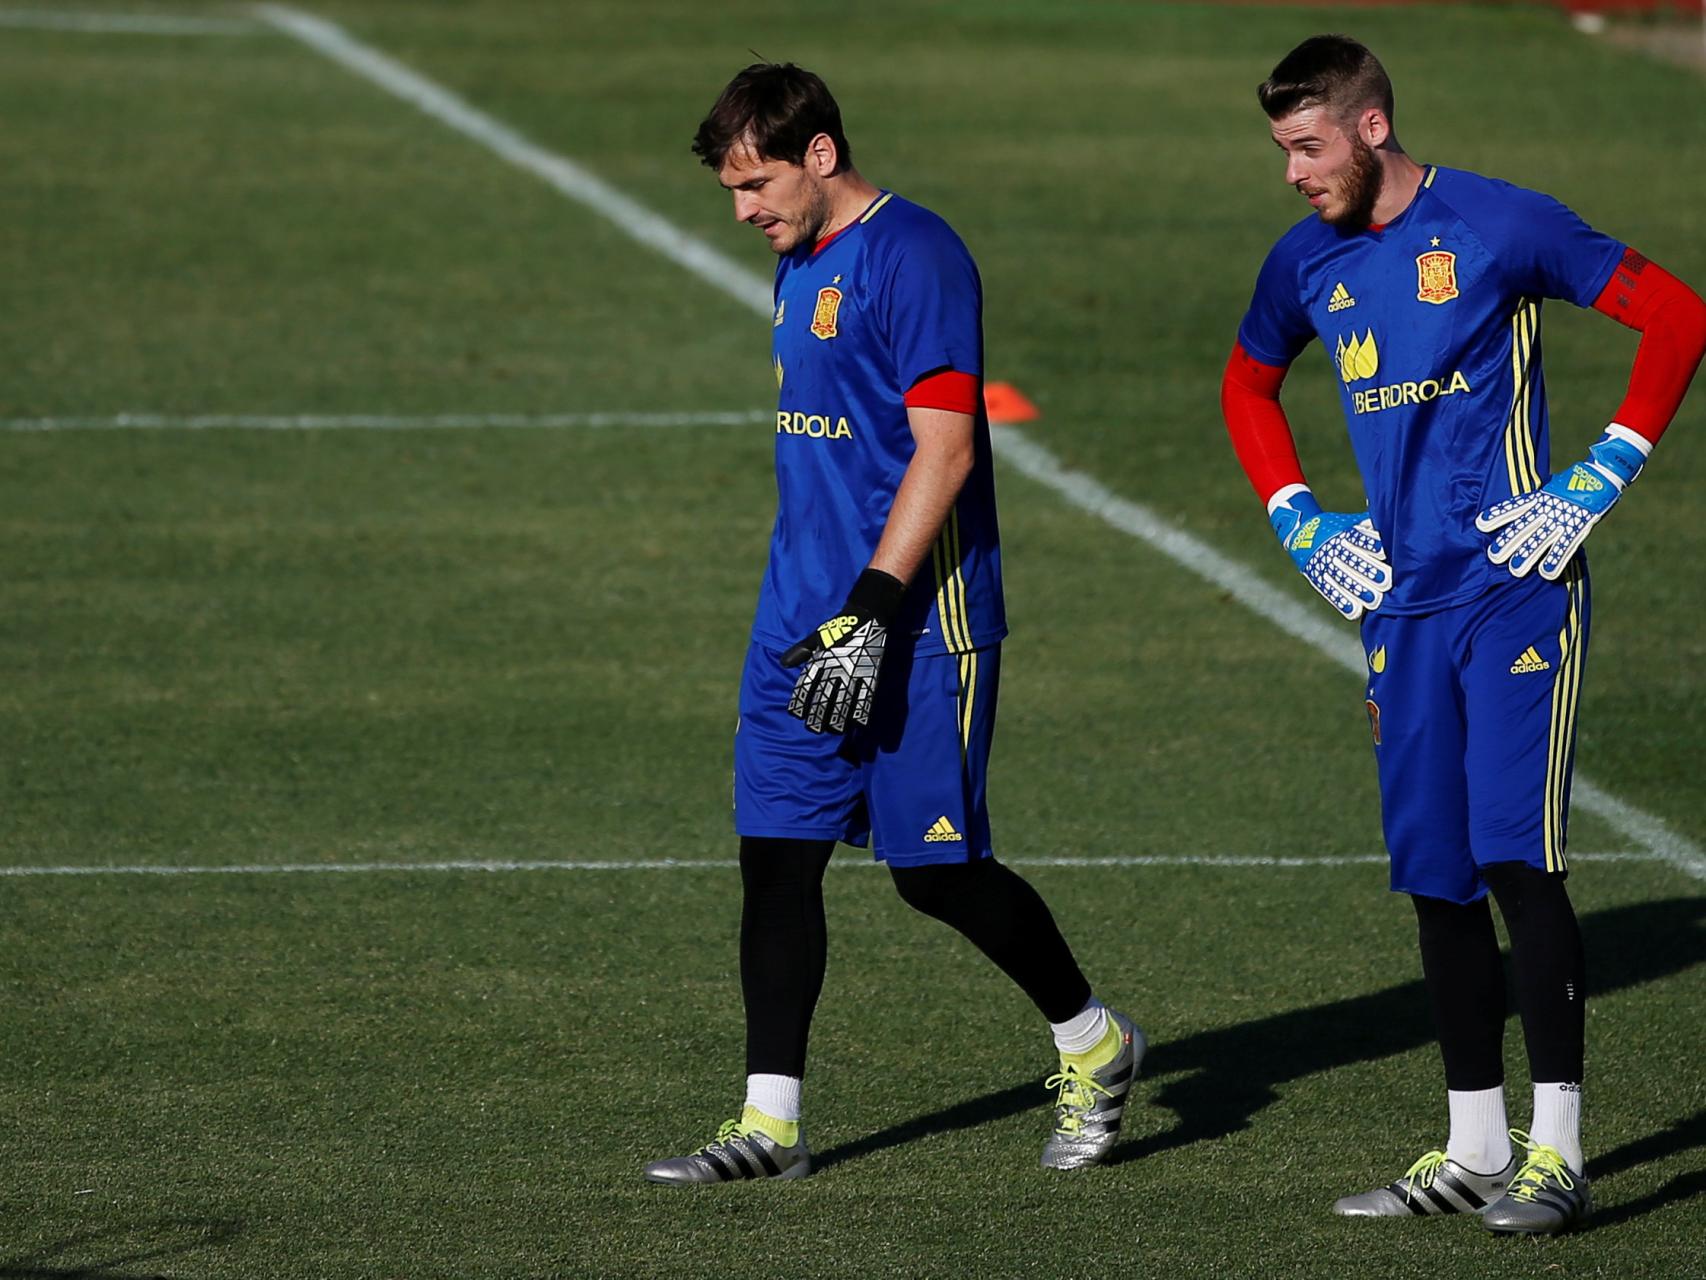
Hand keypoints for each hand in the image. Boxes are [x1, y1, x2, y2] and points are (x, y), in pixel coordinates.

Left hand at [781, 568, 904, 733]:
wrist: (867, 616)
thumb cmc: (839, 627)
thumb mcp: (817, 637)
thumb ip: (801, 651)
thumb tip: (783, 663)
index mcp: (821, 661)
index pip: (807, 686)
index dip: (801, 701)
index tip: (796, 714)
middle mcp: (835, 670)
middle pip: (824, 698)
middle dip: (818, 716)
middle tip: (814, 729)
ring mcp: (854, 673)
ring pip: (844, 702)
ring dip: (838, 718)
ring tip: (833, 730)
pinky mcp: (870, 674)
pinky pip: (866, 697)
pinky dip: (862, 711)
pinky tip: (858, 723)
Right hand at [1269, 485, 1390, 620]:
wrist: (1300, 531)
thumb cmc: (1337, 526)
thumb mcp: (1351, 521)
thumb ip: (1370, 522)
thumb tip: (1391, 513)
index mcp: (1344, 534)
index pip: (1359, 539)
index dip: (1372, 546)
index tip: (1385, 552)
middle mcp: (1334, 550)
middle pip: (1354, 562)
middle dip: (1370, 572)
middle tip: (1387, 581)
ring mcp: (1325, 566)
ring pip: (1344, 580)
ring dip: (1359, 591)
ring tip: (1375, 600)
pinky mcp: (1318, 579)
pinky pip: (1330, 592)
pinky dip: (1342, 602)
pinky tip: (1356, 611)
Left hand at [1476, 426, 1650, 579]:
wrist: (1603, 474)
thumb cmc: (1574, 484)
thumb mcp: (1550, 489)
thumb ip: (1537, 500)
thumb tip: (1520, 510)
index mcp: (1539, 497)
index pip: (1514, 506)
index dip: (1498, 515)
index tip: (1480, 523)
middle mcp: (1547, 508)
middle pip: (1522, 526)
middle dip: (1507, 542)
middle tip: (1493, 557)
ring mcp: (1562, 518)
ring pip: (1540, 539)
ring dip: (1527, 555)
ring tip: (1515, 570)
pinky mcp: (1578, 526)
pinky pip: (1565, 546)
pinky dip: (1556, 559)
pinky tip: (1546, 573)